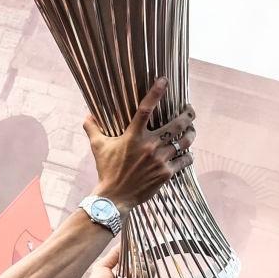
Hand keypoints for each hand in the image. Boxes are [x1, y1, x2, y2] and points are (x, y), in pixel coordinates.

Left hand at [78, 247, 139, 277]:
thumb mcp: (101, 267)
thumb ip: (112, 255)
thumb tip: (122, 243)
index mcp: (121, 274)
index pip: (133, 260)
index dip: (135, 254)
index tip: (137, 247)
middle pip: (143, 265)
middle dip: (139, 261)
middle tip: (134, 262)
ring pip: (148, 272)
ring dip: (140, 269)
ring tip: (131, 274)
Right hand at [85, 78, 195, 212]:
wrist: (115, 197)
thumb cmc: (107, 170)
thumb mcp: (98, 147)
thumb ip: (93, 128)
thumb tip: (87, 115)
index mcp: (133, 136)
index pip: (146, 109)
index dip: (156, 92)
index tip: (164, 80)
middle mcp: (149, 146)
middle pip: (176, 124)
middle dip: (188, 115)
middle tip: (190, 110)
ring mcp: (160, 160)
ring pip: (185, 141)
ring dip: (191, 133)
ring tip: (191, 130)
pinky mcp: (166, 173)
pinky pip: (185, 160)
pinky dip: (188, 155)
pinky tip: (188, 153)